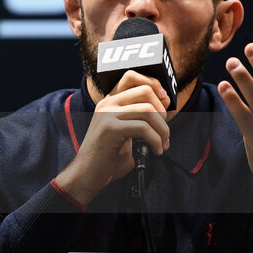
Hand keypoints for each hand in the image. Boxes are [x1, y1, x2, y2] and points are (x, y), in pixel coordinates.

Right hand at [56, 71, 170, 205]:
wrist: (87, 175)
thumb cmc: (108, 158)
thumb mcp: (126, 133)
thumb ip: (140, 120)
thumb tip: (164, 110)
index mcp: (110, 102)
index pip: (133, 78)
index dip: (155, 87)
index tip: (165, 106)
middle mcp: (107, 104)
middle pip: (145, 91)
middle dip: (162, 112)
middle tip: (164, 132)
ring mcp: (107, 115)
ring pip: (148, 110)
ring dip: (162, 130)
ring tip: (162, 144)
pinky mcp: (110, 129)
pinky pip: (143, 128)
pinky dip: (156, 140)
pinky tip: (155, 150)